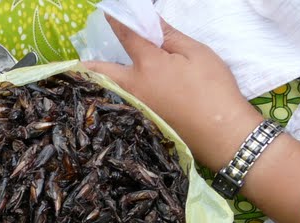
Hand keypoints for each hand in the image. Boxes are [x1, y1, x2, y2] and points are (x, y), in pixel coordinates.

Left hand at [83, 17, 261, 170]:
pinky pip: (118, 105)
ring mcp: (134, 107)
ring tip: (91, 74)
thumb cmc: (212, 88)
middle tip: (79, 61)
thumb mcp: (196, 53)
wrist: (219, 132)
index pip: (127, 36)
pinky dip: (112, 97)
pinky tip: (114, 94)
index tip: (107, 12)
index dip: (117, 22)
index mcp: (147, 66)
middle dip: (88, 65)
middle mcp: (133, 87)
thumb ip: (169, 36)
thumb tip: (151, 20)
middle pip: (101, 72)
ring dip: (98, 82)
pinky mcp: (140, 121)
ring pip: (108, 91)